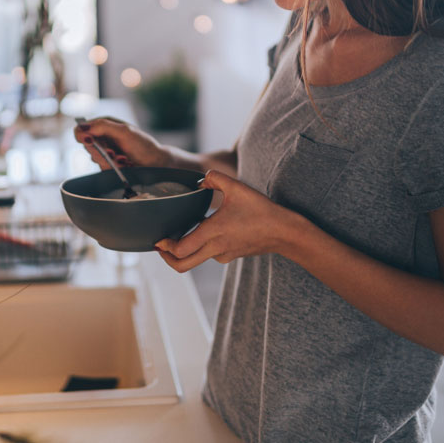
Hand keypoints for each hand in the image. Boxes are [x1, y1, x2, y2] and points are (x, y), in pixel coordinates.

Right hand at [74, 117, 173, 168]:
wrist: (156, 163)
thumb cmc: (143, 145)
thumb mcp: (124, 131)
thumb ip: (102, 127)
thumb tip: (82, 127)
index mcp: (104, 125)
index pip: (82, 128)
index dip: (82, 135)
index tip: (89, 141)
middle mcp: (103, 137)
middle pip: (86, 145)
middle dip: (100, 151)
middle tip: (112, 153)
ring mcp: (105, 152)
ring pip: (95, 158)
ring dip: (109, 160)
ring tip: (124, 159)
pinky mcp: (109, 165)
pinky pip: (103, 167)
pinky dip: (114, 167)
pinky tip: (125, 164)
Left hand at [156, 170, 303, 272]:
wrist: (284, 232)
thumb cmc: (261, 210)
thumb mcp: (237, 187)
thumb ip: (215, 178)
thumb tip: (200, 179)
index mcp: (213, 233)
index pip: (180, 250)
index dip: (165, 247)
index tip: (158, 239)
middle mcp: (215, 248)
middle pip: (182, 265)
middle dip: (167, 258)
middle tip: (161, 246)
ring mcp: (223, 255)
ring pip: (195, 260)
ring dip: (184, 251)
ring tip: (180, 233)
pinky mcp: (230, 256)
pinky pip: (208, 255)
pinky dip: (200, 247)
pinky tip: (203, 230)